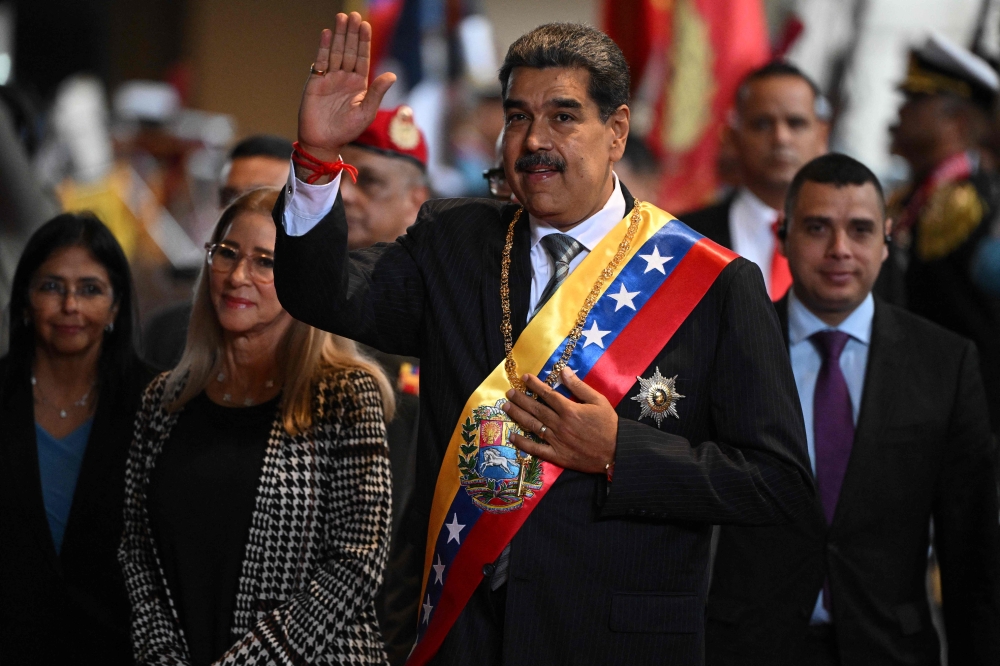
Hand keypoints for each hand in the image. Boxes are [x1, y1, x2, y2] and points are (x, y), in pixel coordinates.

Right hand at [298, 12, 396, 163]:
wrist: (323, 142)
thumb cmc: (347, 130)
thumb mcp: (366, 112)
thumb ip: (377, 92)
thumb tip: (392, 75)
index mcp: (359, 84)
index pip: (362, 58)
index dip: (363, 42)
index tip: (365, 25)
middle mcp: (344, 78)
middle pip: (349, 50)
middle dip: (351, 33)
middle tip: (354, 15)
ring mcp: (329, 78)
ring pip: (335, 52)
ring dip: (338, 35)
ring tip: (342, 18)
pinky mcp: (315, 82)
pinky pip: (320, 61)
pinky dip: (323, 48)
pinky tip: (326, 34)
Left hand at [502, 367, 617, 473]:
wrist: (617, 451)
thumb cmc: (609, 425)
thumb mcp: (598, 401)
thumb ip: (579, 386)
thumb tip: (564, 371)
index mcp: (569, 409)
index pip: (547, 394)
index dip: (534, 385)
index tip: (524, 378)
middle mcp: (560, 424)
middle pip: (536, 409)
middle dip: (520, 399)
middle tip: (508, 392)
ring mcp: (557, 440)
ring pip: (533, 425)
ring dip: (518, 415)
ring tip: (506, 407)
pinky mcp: (557, 455)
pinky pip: (536, 448)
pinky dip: (523, 443)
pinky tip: (512, 436)